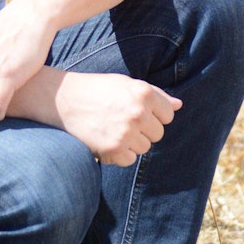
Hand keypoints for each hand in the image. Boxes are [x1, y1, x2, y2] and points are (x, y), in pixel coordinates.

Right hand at [52, 73, 181, 163]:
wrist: (63, 100)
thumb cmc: (97, 90)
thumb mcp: (126, 84)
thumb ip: (155, 94)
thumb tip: (179, 104)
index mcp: (143, 93)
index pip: (168, 114)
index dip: (154, 114)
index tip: (136, 111)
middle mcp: (137, 112)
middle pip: (158, 133)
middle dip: (143, 129)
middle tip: (121, 120)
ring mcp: (126, 132)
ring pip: (144, 147)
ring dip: (131, 142)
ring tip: (112, 128)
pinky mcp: (114, 149)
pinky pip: (130, 159)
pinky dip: (119, 153)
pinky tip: (105, 139)